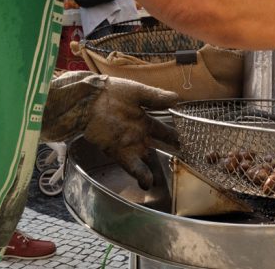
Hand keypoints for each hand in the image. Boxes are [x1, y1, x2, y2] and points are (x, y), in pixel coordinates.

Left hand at [41, 71, 178, 188]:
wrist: (87, 99)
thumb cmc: (112, 92)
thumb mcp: (138, 92)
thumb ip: (157, 97)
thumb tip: (178, 99)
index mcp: (144, 119)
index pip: (164, 131)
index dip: (175, 137)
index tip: (188, 143)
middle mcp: (138, 134)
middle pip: (157, 148)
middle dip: (169, 157)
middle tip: (184, 164)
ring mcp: (129, 144)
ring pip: (146, 160)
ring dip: (155, 171)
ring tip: (164, 181)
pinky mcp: (118, 151)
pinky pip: (132, 166)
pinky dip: (140, 174)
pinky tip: (148, 182)